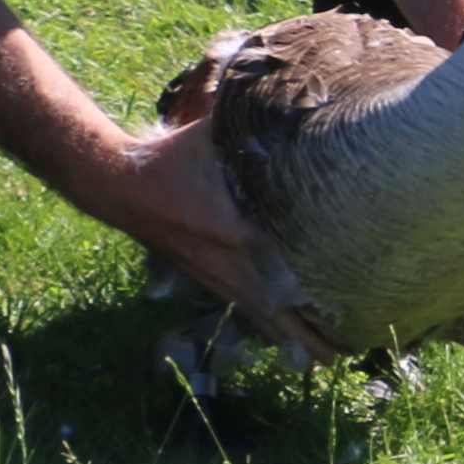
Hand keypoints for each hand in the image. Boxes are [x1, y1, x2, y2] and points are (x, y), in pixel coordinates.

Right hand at [112, 117, 332, 360]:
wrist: (118, 185)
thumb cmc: (170, 156)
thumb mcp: (210, 135)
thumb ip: (248, 125)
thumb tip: (288, 101)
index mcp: (233, 231)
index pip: (278, 269)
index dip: (309, 294)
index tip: (344, 310)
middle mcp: (226, 263)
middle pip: (274, 311)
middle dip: (307, 337)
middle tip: (341, 359)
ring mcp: (214, 276)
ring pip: (258, 316)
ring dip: (289, 339)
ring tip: (321, 362)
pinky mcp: (205, 277)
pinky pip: (242, 308)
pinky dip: (267, 326)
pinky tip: (283, 340)